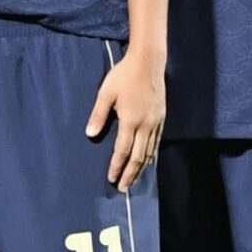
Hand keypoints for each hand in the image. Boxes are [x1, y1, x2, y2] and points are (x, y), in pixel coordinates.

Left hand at [88, 46, 163, 190]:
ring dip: (141, 168)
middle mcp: (146, 125)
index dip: (117, 166)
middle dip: (130, 174)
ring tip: (134, 180)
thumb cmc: (123, 76)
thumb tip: (90, 135)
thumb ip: (98, 115)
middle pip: (138, 156)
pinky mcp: (162, 118)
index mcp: (131, 120)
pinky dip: (151, 156)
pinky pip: (156, 142)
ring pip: (149, 152)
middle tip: (124, 189)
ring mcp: (156, 122)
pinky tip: (148, 162)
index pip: (122, 150)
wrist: (148, 62)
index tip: (112, 178)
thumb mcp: (106, 93)